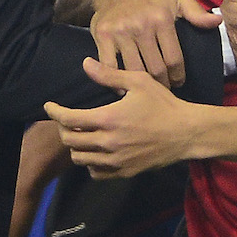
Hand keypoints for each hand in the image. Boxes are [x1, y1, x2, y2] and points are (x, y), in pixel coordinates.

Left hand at [46, 58, 198, 178]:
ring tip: (80, 135)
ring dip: (76, 146)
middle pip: (69, 141)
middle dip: (62, 128)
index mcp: (109, 119)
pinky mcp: (124, 172)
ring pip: (80, 158)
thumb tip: (85, 64)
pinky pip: (95, 173)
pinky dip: (90, 163)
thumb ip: (109, 75)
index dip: (54, 112)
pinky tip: (96, 152)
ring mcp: (116, 161)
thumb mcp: (139, 82)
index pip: (69, 119)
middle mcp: (108, 143)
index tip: (49, 106)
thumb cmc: (164, 105)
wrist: (187, 133)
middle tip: (65, 120)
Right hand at [90, 0, 219, 86]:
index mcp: (161, 19)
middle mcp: (141, 25)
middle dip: (163, 84)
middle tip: (165, 88)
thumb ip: (197, 12)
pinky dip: (116, 81)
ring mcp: (120, 31)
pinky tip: (123, 86)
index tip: (179, 82)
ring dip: (143, 84)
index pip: (174, 59)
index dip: (178, 76)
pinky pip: (110, 67)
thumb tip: (217, 21)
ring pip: (135, 71)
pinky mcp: (102, 36)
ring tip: (149, 89)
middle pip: (155, 69)